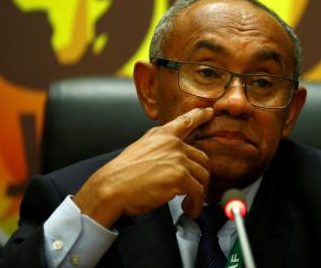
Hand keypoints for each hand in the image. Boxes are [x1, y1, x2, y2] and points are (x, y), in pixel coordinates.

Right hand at [73, 107, 213, 227]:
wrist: (111, 188)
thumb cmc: (122, 175)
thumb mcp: (141, 150)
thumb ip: (160, 150)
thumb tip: (174, 161)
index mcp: (161, 135)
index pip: (185, 121)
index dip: (200, 115)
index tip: (209, 112)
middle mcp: (172, 144)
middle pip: (202, 158)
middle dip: (202, 177)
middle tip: (197, 190)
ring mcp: (177, 158)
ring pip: (203, 176)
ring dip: (199, 193)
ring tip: (190, 202)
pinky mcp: (179, 176)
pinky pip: (198, 192)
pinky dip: (196, 204)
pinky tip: (189, 208)